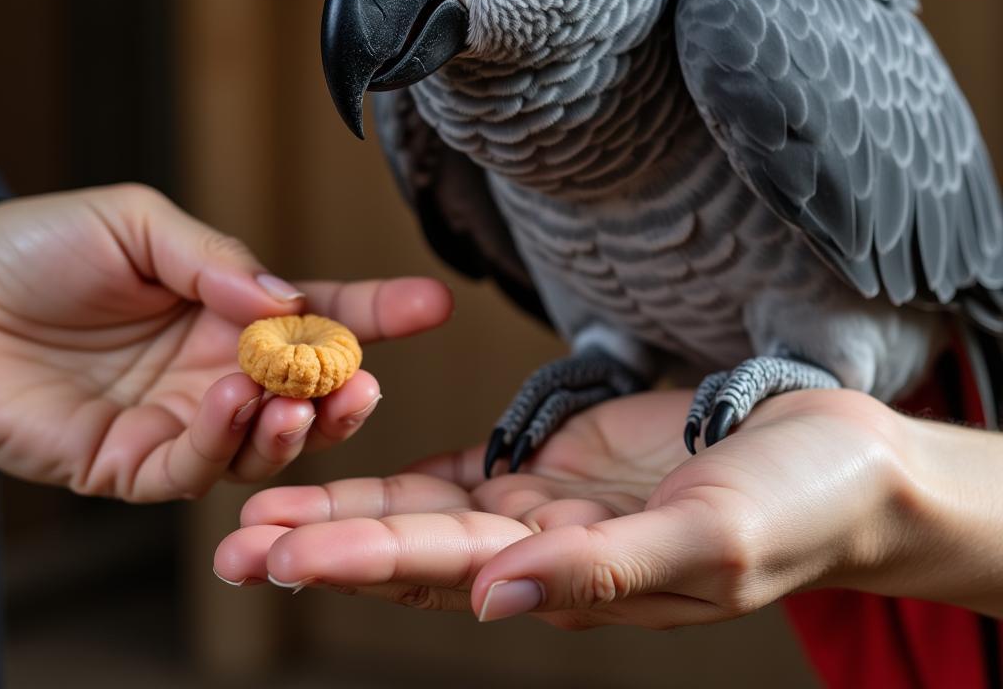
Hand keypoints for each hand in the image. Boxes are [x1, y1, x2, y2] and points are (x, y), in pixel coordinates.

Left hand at [0, 184, 451, 500]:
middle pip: (306, 393)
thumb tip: (290, 301)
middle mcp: (216, 369)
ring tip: (300, 394)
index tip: (432, 302)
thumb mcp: (140, 222)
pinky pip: (193, 466)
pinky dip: (224, 439)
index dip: (377, 311)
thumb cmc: (35, 248)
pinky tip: (232, 398)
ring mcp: (177, 420)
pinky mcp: (129, 464)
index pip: (318, 314)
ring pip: (263, 444)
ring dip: (293, 424)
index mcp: (228, 309)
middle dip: (346, 390)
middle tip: (363, 380)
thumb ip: (219, 261)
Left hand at [215, 387, 913, 625]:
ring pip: (426, 511)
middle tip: (231, 537)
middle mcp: (542, 550)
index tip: (275, 550)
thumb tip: (497, 602)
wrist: (832, 460)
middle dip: (323, 539)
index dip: (358, 559)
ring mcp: (545, 505)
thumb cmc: (793, 508)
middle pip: (413, 547)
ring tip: (265, 500)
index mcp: (573, 579)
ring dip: (348, 507)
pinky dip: (407, 472)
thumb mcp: (710, 544)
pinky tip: (354, 467)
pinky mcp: (558, 462)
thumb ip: (605, 572)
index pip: (445, 570)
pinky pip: (466, 471)